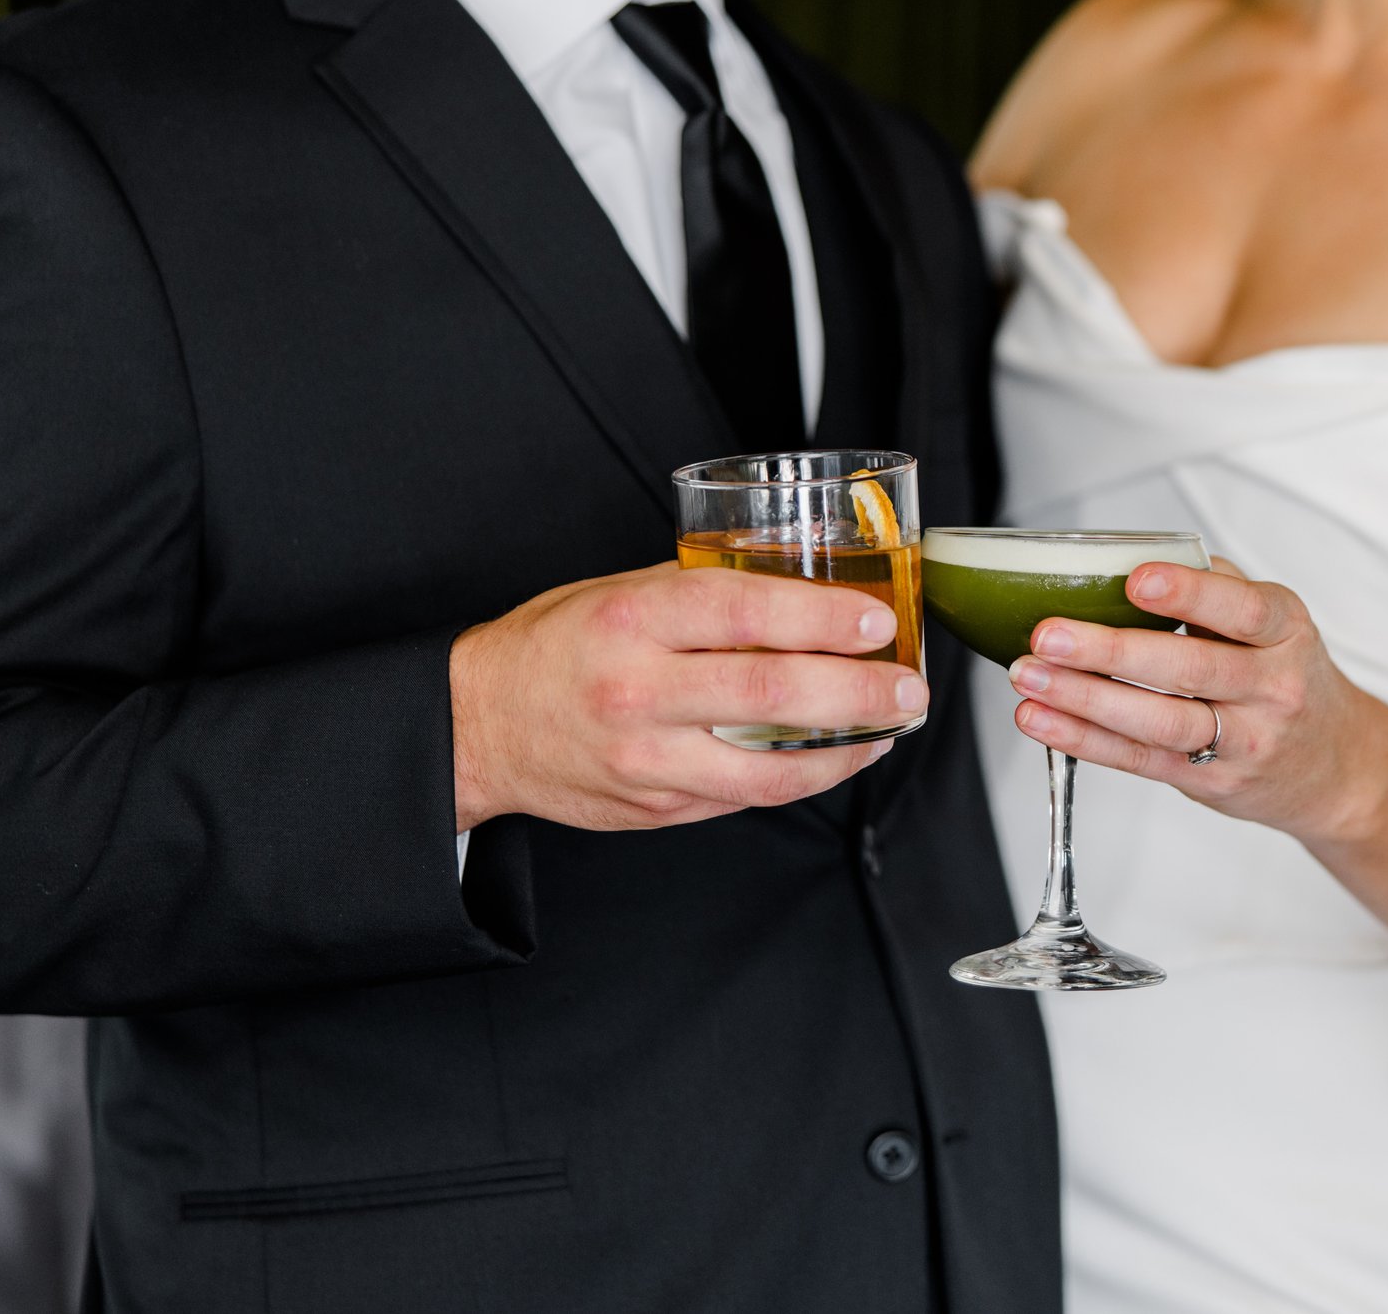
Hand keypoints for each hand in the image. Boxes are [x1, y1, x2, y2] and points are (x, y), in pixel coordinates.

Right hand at [449, 563, 925, 832]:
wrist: (479, 725)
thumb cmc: (554, 646)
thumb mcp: (615, 592)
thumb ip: (697, 590)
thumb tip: (796, 580)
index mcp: (631, 622)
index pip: (742, 613)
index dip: (820, 618)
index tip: (874, 620)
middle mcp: (638, 693)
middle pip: (769, 695)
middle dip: (857, 693)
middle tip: (908, 686)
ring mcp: (646, 761)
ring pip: (768, 769)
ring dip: (845, 750)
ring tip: (889, 727)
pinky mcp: (655, 807)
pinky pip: (744, 797)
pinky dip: (800, 778)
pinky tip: (836, 756)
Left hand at [1002, 561, 1387, 843]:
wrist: (1337, 768)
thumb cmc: (1287, 678)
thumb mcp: (1276, 624)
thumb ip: (1215, 588)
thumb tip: (1131, 558)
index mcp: (1285, 631)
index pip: (1242, 610)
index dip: (1189, 594)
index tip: (1136, 580)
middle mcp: (1271, 687)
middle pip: (1188, 670)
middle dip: (1110, 651)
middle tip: (1048, 633)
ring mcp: (1243, 741)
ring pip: (1160, 722)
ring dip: (1085, 699)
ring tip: (1030, 677)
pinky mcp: (1210, 781)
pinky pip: (1141, 759)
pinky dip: (1085, 740)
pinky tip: (1043, 720)